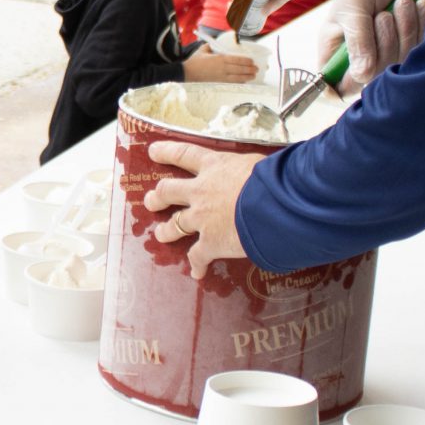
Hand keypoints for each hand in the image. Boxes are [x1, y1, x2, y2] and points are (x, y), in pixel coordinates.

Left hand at [141, 141, 263, 276]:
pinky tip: (197, 272)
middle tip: (151, 200)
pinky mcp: (210, 243)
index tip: (153, 151)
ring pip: (175, 224)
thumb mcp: (258, 163)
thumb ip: (250, 170)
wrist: (273, 205)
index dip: (167, 152)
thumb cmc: (274, 179)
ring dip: (166, 231)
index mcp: (214, 166)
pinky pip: (198, 256)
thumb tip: (263, 174)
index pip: (185, 154)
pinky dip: (197, 265)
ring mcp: (202, 218)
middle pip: (169, 191)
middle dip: (158, 197)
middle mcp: (201, 191)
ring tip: (161, 234)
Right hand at [182, 47, 257, 82]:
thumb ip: (211, 46)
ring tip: (253, 75)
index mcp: (220, 58)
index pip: (237, 59)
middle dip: (250, 69)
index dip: (246, 61)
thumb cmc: (195, 61)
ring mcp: (221, 76)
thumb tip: (215, 44)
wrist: (187, 73)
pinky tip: (244, 81)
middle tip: (256, 69)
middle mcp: (223, 68)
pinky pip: (232, 83)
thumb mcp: (203, 50)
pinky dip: (239, 82)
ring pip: (238, 77)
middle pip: (240, 69)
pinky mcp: (218, 83)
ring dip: (247, 76)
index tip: (252, 61)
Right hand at [322, 0, 424, 86]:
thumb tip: (362, 75)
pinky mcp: (410, 47)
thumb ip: (357, 40)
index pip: (334, 86)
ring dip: (404, 30)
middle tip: (384, 16)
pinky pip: (419, 51)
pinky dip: (420, 26)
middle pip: (372, 77)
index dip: (343, 86)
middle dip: (384, 44)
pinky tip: (418, 6)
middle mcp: (360, 58)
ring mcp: (386, 54)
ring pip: (398, 64)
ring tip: (402, 3)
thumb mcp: (354, 6)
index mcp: (336, 51)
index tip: (361, 72)